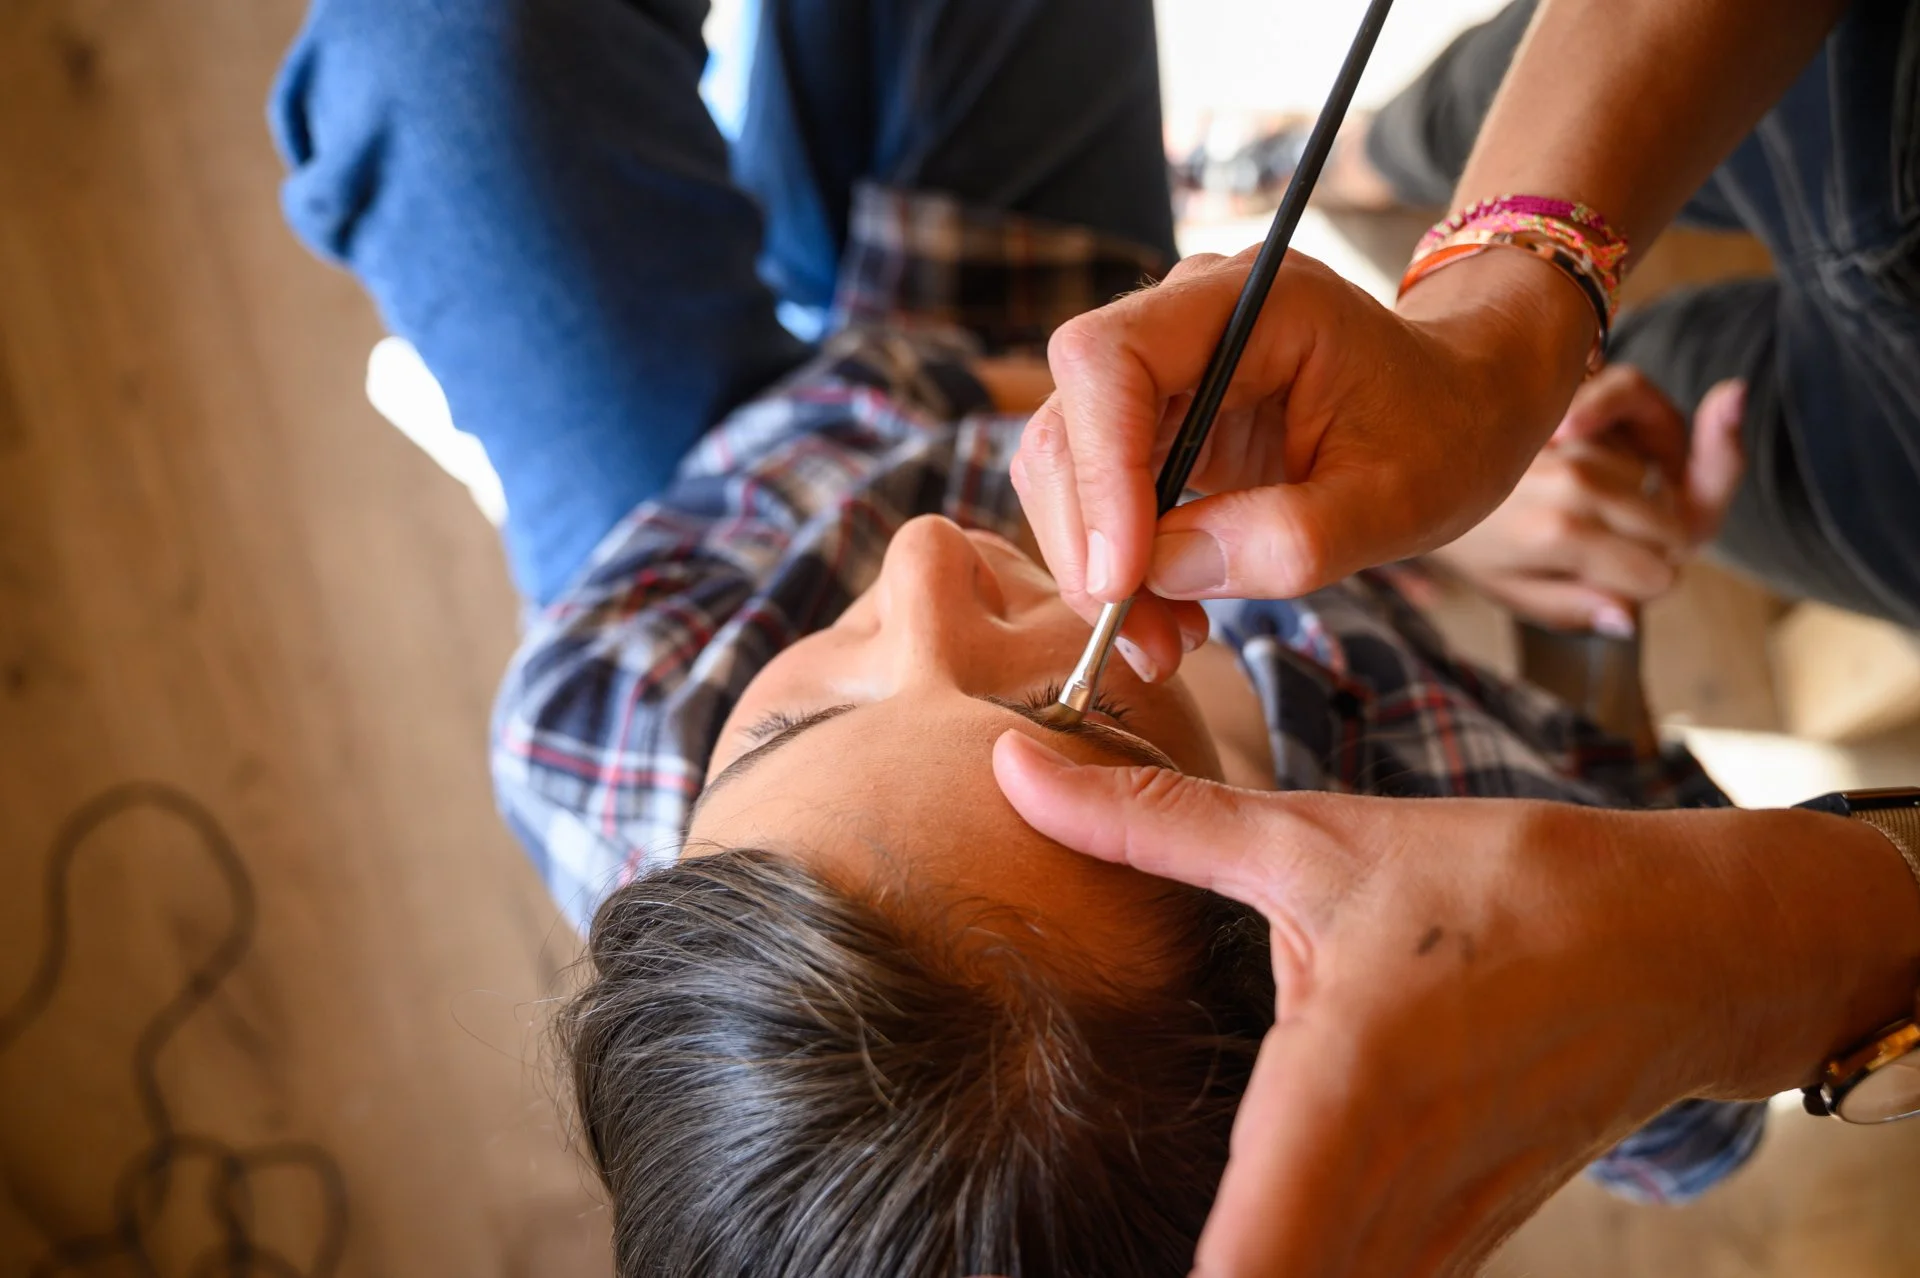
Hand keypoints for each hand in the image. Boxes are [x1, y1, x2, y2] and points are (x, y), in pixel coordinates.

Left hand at [990, 731, 1919, 1277]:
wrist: (1687, 946)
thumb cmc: (1505, 887)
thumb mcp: (1315, 843)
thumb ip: (1149, 820)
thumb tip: (1011, 764)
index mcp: (1337, 1100)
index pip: (1237, 1275)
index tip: (1039, 1272)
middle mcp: (1384, 1195)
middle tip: (1042, 1260)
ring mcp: (1432, 1237)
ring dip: (1240, 1275)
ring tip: (1145, 1242)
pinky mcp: (1461, 1243)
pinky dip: (1298, 1272)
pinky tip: (1245, 1238)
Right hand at [1010, 245, 1592, 680]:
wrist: (1463, 406)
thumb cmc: (1444, 433)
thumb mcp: (1397, 503)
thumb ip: (1291, 538)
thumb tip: (1165, 571)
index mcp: (1252, 302)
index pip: (1111, 358)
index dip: (1098, 470)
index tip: (1124, 576)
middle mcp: (1185, 321)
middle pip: (1070, 421)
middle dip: (1089, 542)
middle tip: (1143, 640)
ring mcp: (1162, 372)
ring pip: (1066, 467)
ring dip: (1095, 567)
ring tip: (1164, 641)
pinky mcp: (1153, 424)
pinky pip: (1095, 495)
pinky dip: (1115, 566)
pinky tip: (1167, 613)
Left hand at [1429, 369, 1745, 633]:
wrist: (1412, 471)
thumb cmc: (1466, 540)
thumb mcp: (1511, 591)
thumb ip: (1572, 607)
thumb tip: (1628, 618)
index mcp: (1559, 535)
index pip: (1658, 574)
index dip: (1647, 585)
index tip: (1621, 584)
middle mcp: (1574, 482)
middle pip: (1674, 525)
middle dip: (1661, 546)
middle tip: (1622, 553)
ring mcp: (1573, 437)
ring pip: (1659, 479)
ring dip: (1649, 497)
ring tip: (1609, 511)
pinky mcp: (1565, 397)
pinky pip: (1633, 399)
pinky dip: (1635, 421)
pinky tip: (1603, 445)